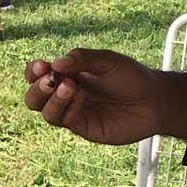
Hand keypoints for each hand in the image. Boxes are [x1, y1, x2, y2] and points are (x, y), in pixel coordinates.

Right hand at [23, 49, 162, 144]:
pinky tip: (81, 97)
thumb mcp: (106, 60)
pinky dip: (69, 107)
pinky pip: (65, 120)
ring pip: (46, 112)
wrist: (154, 100)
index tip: (40, 65)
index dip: (32, 72)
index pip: (37, 75)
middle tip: (49, 79)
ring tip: (69, 86)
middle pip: (34, 97)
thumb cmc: (130, 77)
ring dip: (52, 98)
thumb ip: (81, 59)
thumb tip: (55, 64)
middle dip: (36, 89)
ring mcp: (73, 113)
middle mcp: (66, 95)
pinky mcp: (84, 128)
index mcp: (67, 75)